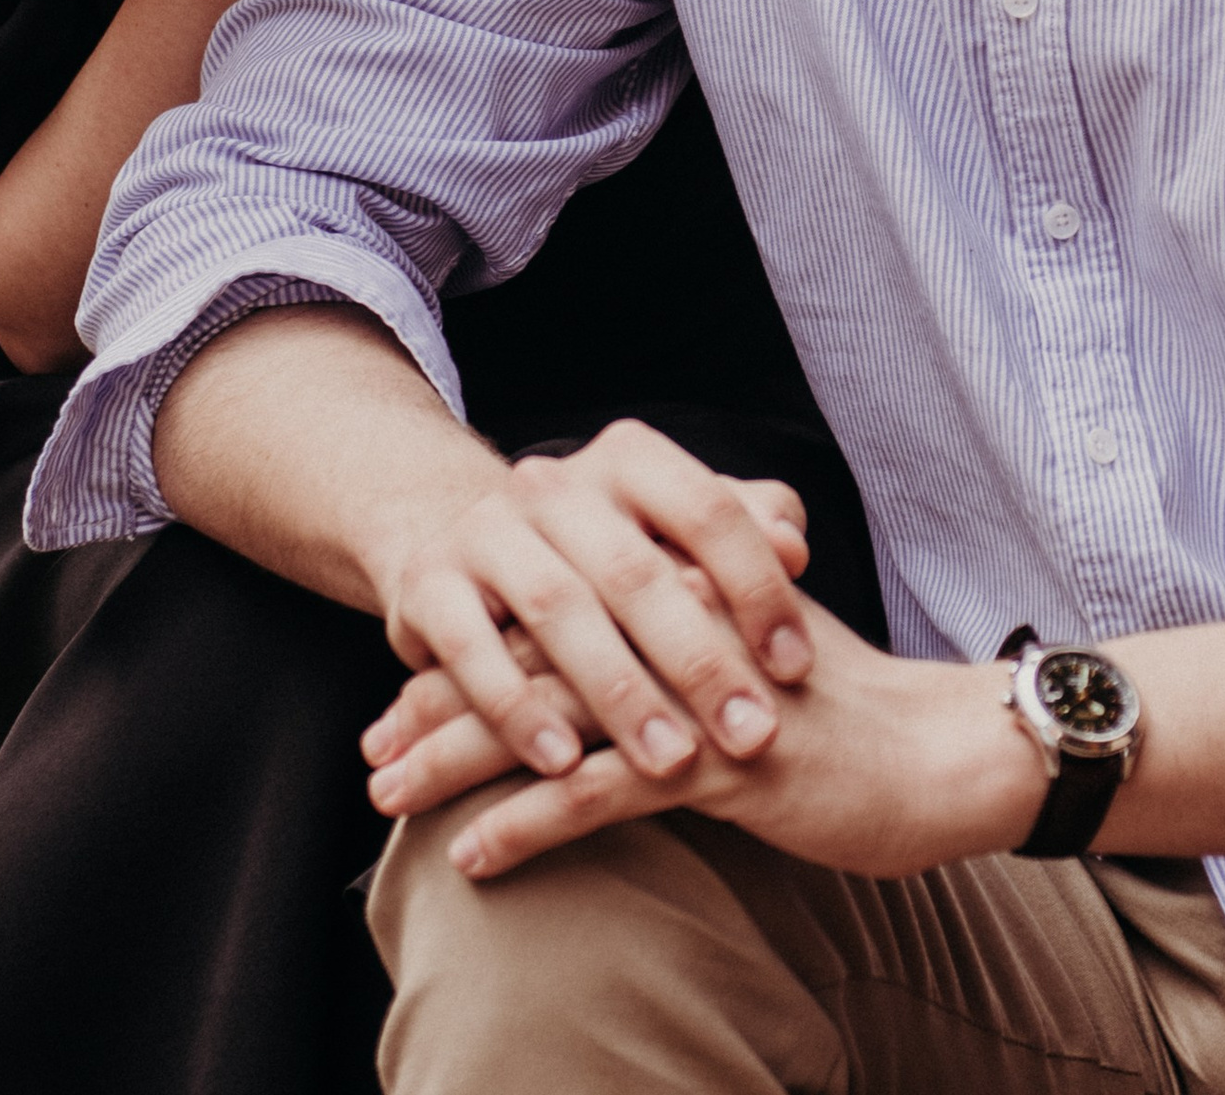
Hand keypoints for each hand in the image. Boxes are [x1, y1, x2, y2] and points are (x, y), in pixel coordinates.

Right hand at [366, 418, 820, 801]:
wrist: (457, 540)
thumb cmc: (598, 552)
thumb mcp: (666, 530)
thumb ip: (740, 526)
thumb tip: (795, 544)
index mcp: (625, 460)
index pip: (706, 510)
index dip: (758, 586)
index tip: (797, 667)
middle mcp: (554, 483)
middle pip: (637, 570)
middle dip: (699, 660)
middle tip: (752, 736)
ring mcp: (486, 529)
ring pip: (559, 611)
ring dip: (619, 693)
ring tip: (671, 764)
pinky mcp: (427, 585)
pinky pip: (473, 649)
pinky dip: (519, 709)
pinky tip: (561, 764)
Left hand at [372, 597, 1038, 883]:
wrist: (935, 751)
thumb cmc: (839, 706)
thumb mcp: (751, 639)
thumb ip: (682, 617)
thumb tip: (603, 626)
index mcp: (678, 578)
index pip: (548, 599)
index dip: (473, 641)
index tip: (406, 685)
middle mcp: (675, 617)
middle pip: (529, 648)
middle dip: (441, 699)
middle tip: (374, 747)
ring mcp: (692, 685)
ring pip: (548, 715)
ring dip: (457, 758)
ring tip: (391, 795)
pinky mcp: (716, 758)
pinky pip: (599, 792)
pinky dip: (527, 823)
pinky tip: (473, 855)